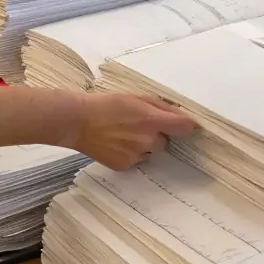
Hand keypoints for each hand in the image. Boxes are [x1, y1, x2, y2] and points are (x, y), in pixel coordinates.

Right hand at [74, 94, 195, 170]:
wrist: (78, 121)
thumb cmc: (106, 104)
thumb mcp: (135, 97)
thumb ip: (160, 106)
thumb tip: (179, 114)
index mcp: (152, 120)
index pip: (185, 127)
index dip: (185, 125)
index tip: (181, 125)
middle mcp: (148, 140)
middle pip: (165, 141)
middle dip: (156, 134)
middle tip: (138, 126)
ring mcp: (137, 155)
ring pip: (150, 151)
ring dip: (143, 145)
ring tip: (123, 134)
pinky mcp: (125, 166)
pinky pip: (136, 160)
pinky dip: (130, 153)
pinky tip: (116, 144)